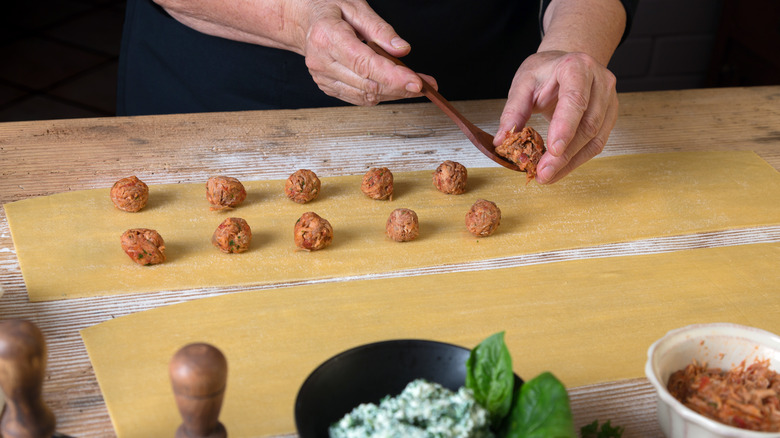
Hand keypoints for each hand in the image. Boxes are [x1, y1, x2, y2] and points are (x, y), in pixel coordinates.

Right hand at [302, 0, 437, 105]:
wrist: (305, 20)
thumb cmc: (329, 8)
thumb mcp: (356, 6)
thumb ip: (380, 29)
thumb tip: (402, 49)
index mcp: (327, 37)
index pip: (364, 63)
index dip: (393, 76)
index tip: (416, 82)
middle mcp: (321, 61)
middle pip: (368, 84)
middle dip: (400, 86)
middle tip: (425, 83)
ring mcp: (322, 77)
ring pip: (366, 95)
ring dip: (394, 93)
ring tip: (414, 83)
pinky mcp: (328, 87)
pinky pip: (359, 98)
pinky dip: (381, 93)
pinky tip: (394, 85)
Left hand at [495, 51, 617, 183]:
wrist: (566, 63)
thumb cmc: (545, 72)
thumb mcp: (523, 83)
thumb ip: (513, 111)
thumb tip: (502, 140)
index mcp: (577, 67)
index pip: (575, 99)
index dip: (566, 126)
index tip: (554, 150)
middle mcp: (599, 82)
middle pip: (588, 124)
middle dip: (565, 154)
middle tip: (543, 173)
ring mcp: (609, 100)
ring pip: (595, 138)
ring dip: (570, 162)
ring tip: (548, 176)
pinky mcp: (610, 116)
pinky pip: (597, 143)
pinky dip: (577, 160)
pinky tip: (560, 169)